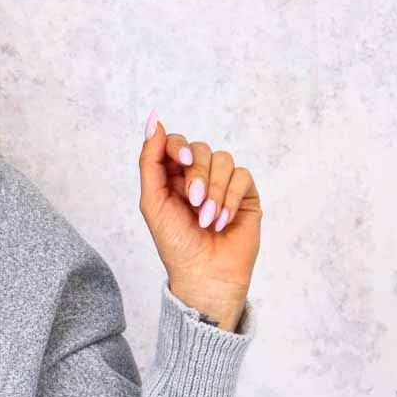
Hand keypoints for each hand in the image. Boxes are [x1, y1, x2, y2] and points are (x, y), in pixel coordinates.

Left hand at [138, 111, 262, 330]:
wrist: (204, 275)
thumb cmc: (176, 244)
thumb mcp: (153, 202)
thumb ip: (150, 161)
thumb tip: (153, 121)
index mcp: (172, 178)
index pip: (176, 143)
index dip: (179, 145)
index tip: (184, 158)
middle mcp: (198, 177)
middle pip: (201, 149)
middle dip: (198, 175)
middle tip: (194, 202)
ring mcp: (223, 185)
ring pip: (223, 160)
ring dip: (215, 191)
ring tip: (208, 219)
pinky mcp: (246, 195)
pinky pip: (242, 176)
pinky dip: (231, 198)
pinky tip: (223, 221)